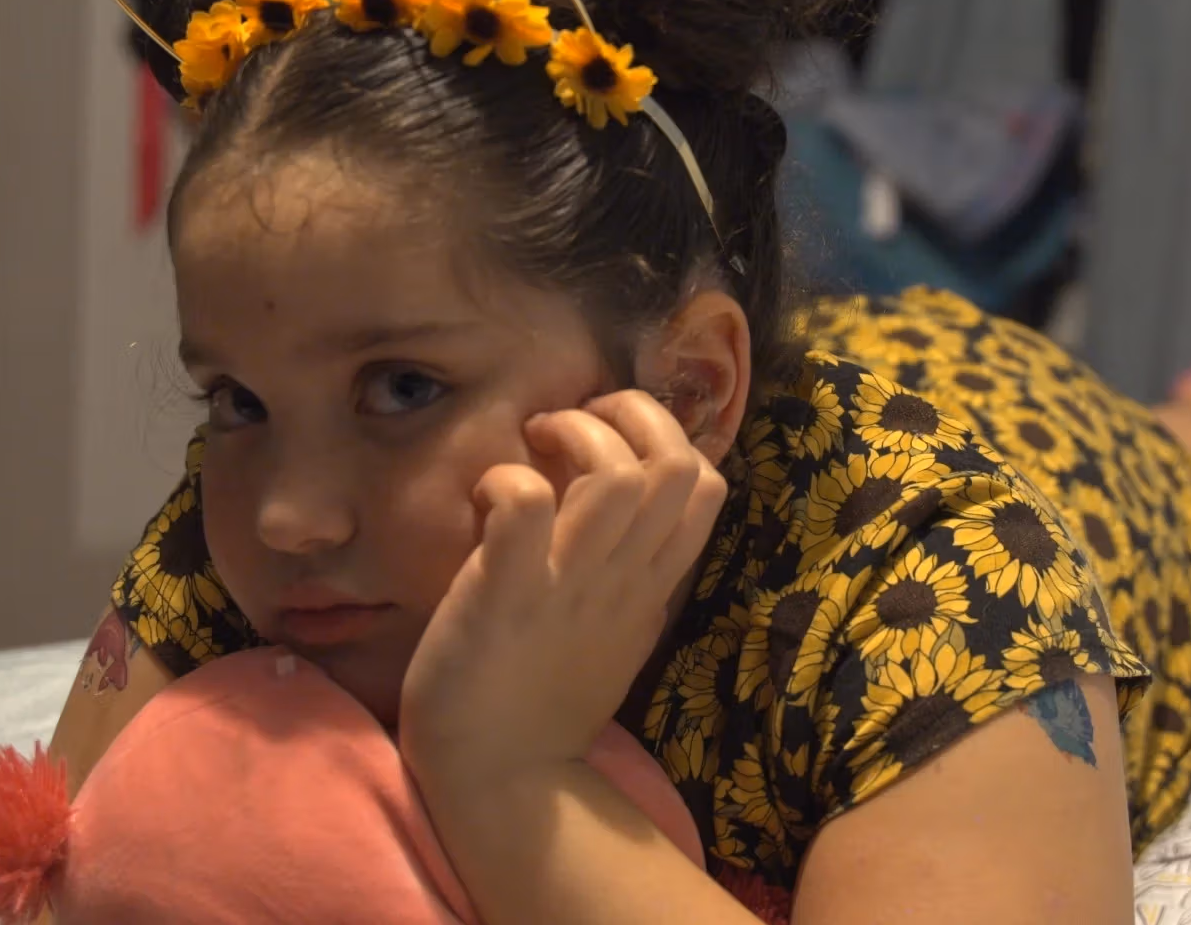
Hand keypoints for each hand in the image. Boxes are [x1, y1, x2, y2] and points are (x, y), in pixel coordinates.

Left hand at [398, 390, 728, 787]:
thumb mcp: (615, 628)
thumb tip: (617, 501)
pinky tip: (485, 494)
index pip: (705, 485)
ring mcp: (570, 586)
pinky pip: (527, 505)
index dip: (665, 435)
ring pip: (617, 474)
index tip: (607, 443)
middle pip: (676, 463)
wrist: (500, 778)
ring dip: (573, 433)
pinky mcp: (507, 593)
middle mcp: (623, 578)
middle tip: (568, 427)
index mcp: (649, 585)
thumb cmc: (541, 698)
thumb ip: (629, 570)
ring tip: (533, 444)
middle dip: (627, 412)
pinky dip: (506, 479)